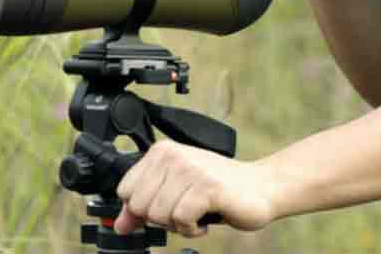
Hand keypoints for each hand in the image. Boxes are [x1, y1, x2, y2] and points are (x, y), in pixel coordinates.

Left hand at [114, 139, 276, 237]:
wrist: (260, 188)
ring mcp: (191, 169)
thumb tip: (120, 226)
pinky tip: (206, 218)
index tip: (166, 204)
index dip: (143, 209)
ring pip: (158, 215)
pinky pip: (181, 220)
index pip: (125, 192)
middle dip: (161, 218)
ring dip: (179, 225)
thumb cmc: (217, 191)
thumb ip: (144, 208)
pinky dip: (193, 229)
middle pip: (139, 206)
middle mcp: (173, 155)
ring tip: (197, 212)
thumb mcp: (174, 194)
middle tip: (185, 209)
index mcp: (161, 152)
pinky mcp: (207, 187)